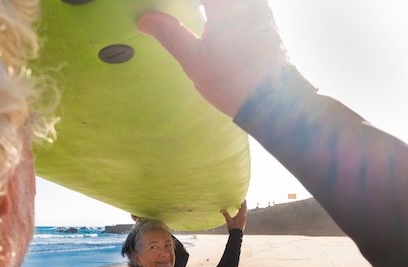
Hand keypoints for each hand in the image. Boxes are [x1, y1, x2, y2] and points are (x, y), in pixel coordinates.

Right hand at [136, 0, 288, 116]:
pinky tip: (208, 20)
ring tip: (186, 15)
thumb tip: (144, 19)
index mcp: (228, 6)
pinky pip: (239, 8)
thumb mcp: (194, 60)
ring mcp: (259, 9)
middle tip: (170, 12)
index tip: (156, 7)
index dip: (174, 3)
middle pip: (210, 1)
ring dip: (203, 9)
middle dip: (191, 6)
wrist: (275, 102)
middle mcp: (247, 2)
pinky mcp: (264, 19)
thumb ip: (169, 34)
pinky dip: (219, 12)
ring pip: (226, 5)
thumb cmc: (233, 81)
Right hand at [221, 200, 246, 230]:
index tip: (243, 198)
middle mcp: (244, 216)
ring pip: (245, 211)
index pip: (243, 206)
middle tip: (242, 200)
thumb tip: (221, 210)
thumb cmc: (233, 227)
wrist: (236, 234)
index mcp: (241, 214)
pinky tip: (239, 212)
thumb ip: (226, 214)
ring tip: (240, 205)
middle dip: (243, 204)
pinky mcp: (244, 221)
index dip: (243, 202)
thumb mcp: (228, 220)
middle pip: (245, 208)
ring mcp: (244, 219)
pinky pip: (244, 214)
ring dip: (243, 208)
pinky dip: (242, 211)